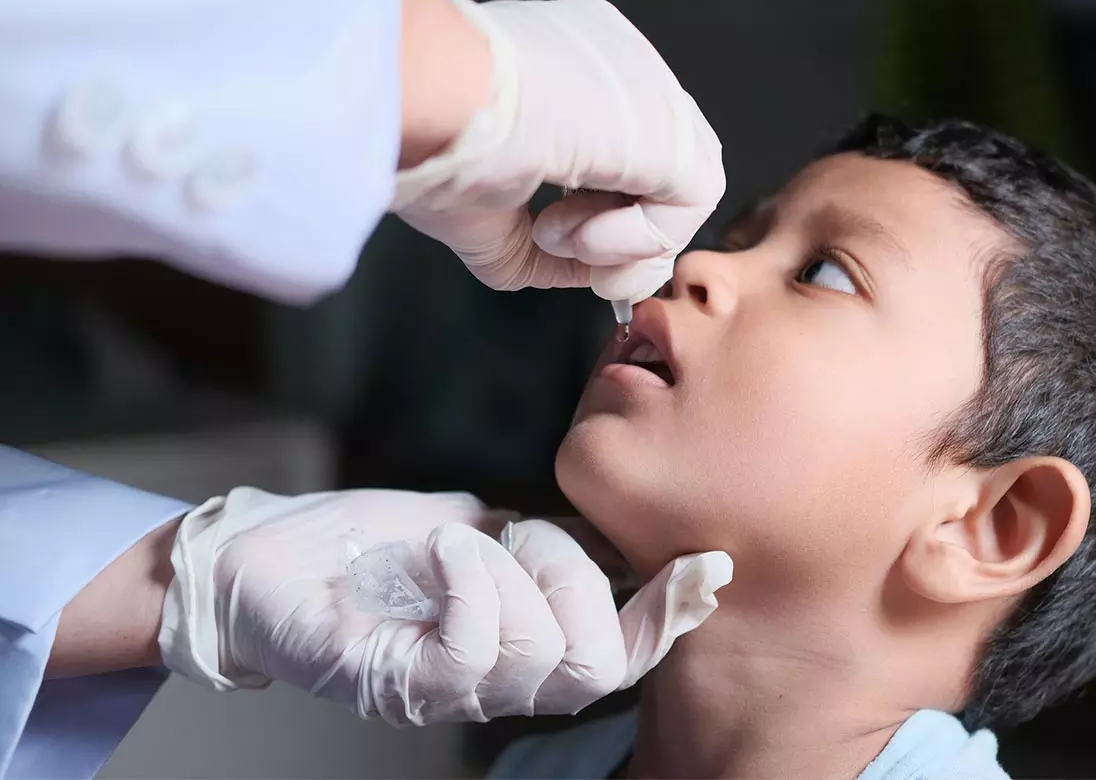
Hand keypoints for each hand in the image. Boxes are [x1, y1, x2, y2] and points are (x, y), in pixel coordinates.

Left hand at [159, 487, 730, 723]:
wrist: (265, 560)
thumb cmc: (369, 547)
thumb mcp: (479, 529)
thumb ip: (545, 542)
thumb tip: (610, 535)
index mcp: (524, 649)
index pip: (620, 656)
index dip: (668, 618)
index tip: (703, 563)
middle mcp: (497, 687)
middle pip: (596, 665)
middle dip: (576, 578)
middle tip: (522, 534)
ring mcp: (448, 692)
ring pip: (541, 651)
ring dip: (514, 568)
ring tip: (465, 540)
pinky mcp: (400, 684)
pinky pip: (474, 645)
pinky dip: (471, 577)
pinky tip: (443, 550)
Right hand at [392, 0, 724, 303]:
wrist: (427, 97)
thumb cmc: (428, 135)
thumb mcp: (485, 208)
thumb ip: (544, 245)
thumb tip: (584, 273)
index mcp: (569, 57)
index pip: (617, 142)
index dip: (596, 209)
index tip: (549, 237)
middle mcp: (617, 59)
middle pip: (656, 165)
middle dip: (622, 232)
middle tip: (572, 256)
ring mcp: (648, 81)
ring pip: (679, 186)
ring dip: (625, 241)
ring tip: (563, 240)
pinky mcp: (670, 122)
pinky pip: (692, 199)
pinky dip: (640, 240)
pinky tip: (583, 237)